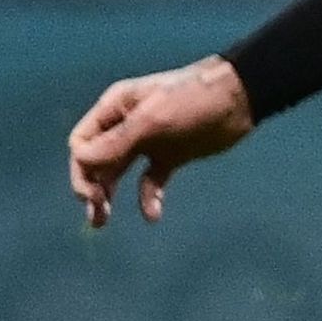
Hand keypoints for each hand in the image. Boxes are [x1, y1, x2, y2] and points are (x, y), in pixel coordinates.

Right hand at [69, 56, 254, 225]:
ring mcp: (147, 142)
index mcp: (114, 109)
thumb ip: (116, 142)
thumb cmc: (191, 101)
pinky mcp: (168, 157)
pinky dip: (147, 198)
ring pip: (118, 173)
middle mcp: (125, 126)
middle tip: (97, 215)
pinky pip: (149, 181)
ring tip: (103, 221)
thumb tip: (81, 161)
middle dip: (91, 187)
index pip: (82, 142)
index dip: (81, 168)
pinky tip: (153, 214)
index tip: (93, 191)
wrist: (240, 98)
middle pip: (96, 161)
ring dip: (109, 196)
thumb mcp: (151, 121)